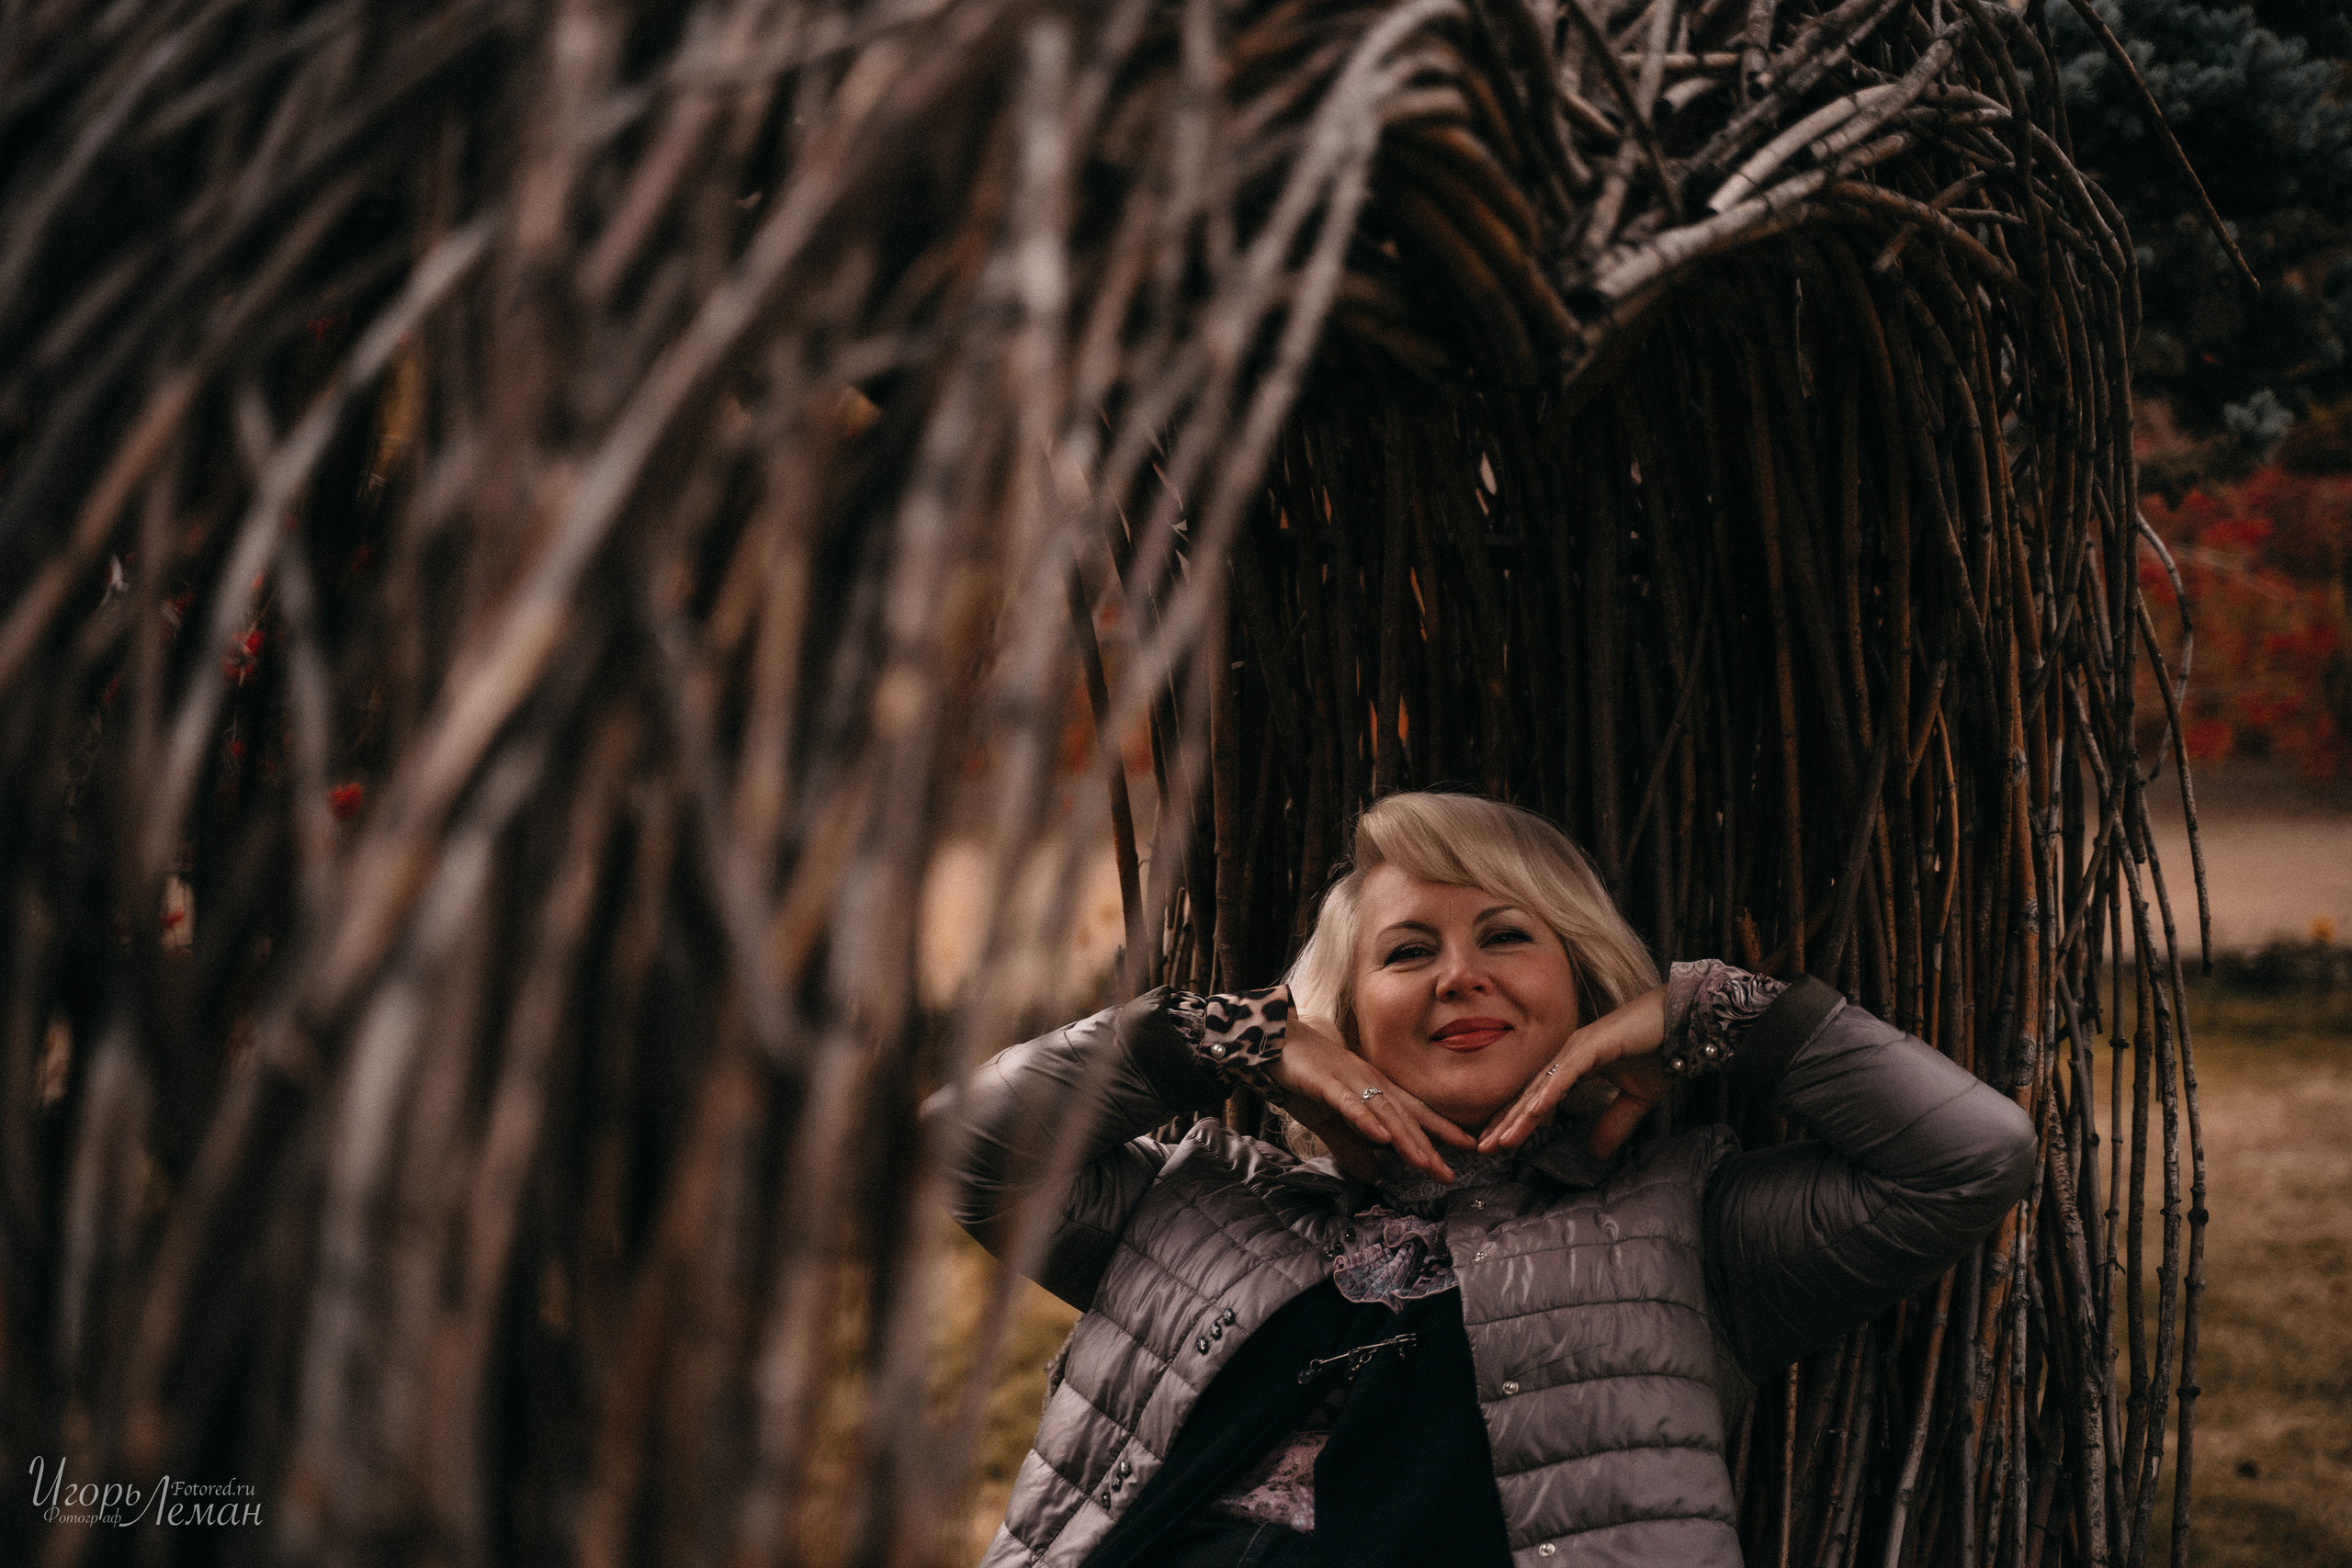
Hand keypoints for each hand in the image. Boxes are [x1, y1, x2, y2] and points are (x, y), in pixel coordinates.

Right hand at [1269, 1016, 1476, 1182]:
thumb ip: (1349, 1144)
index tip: (1469, 1147)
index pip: (1414, 1111)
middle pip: (1405, 1117)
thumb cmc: (1304, 1077)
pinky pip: (1350, 1104)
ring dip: (1405, 1138)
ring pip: (1384, 1112)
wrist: (1274, 1041)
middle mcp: (1370, 1083)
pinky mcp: (1326, 1083)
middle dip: (1430, 1146)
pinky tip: (1381, 1137)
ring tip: (1425, 1162)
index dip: (1441, 1129)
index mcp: (1374, 1088)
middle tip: (1450, 1173)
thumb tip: (1370, 1175)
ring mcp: (1350, 1081)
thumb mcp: (1329, 1117)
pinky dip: (1366, 1120)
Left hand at [1478, 985, 1670, 1159]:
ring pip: (1541, 1088)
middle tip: (1483, 1148)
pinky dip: (1548, 1094)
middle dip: (1505, 1122)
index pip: (1537, 1098)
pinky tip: (1532, 1113)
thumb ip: (1613, 1123)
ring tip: (1499, 1140)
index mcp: (1573, 1065)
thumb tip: (1595, 1154)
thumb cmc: (1659, 1052)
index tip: (1496, 1144)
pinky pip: (1565, 1074)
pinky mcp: (1593, 1046)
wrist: (1684, 1023)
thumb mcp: (1635, 1099)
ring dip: (1519, 1116)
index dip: (1517, 1121)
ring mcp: (1578, 1049)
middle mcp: (1568, 1056)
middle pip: (1530, 1095)